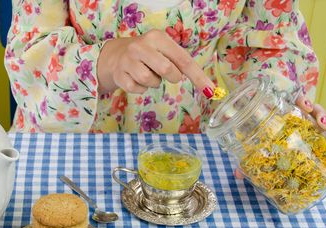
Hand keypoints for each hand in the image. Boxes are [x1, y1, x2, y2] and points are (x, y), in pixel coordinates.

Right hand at [97, 29, 214, 96]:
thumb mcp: (164, 50)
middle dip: (172, 77)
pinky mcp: (119, 74)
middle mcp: (142, 46)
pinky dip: (141, 89)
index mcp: (158, 37)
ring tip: (149, 74)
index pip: (183, 59)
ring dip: (154, 83)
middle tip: (167, 74)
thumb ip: (181, 63)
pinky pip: (136, 89)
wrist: (115, 55)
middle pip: (167, 69)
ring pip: (149, 81)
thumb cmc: (148, 54)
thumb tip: (206, 86)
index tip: (210, 91)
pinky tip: (136, 79)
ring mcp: (128, 60)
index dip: (198, 77)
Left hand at [234, 94, 325, 178]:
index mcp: (283, 109)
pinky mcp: (315, 132)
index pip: (295, 98)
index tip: (305, 106)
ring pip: (323, 120)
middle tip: (323, 125)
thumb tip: (238, 174)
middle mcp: (298, 113)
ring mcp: (308, 122)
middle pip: (313, 109)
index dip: (302, 100)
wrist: (261, 130)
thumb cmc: (255, 134)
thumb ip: (244, 155)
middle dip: (321, 116)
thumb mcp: (250, 142)